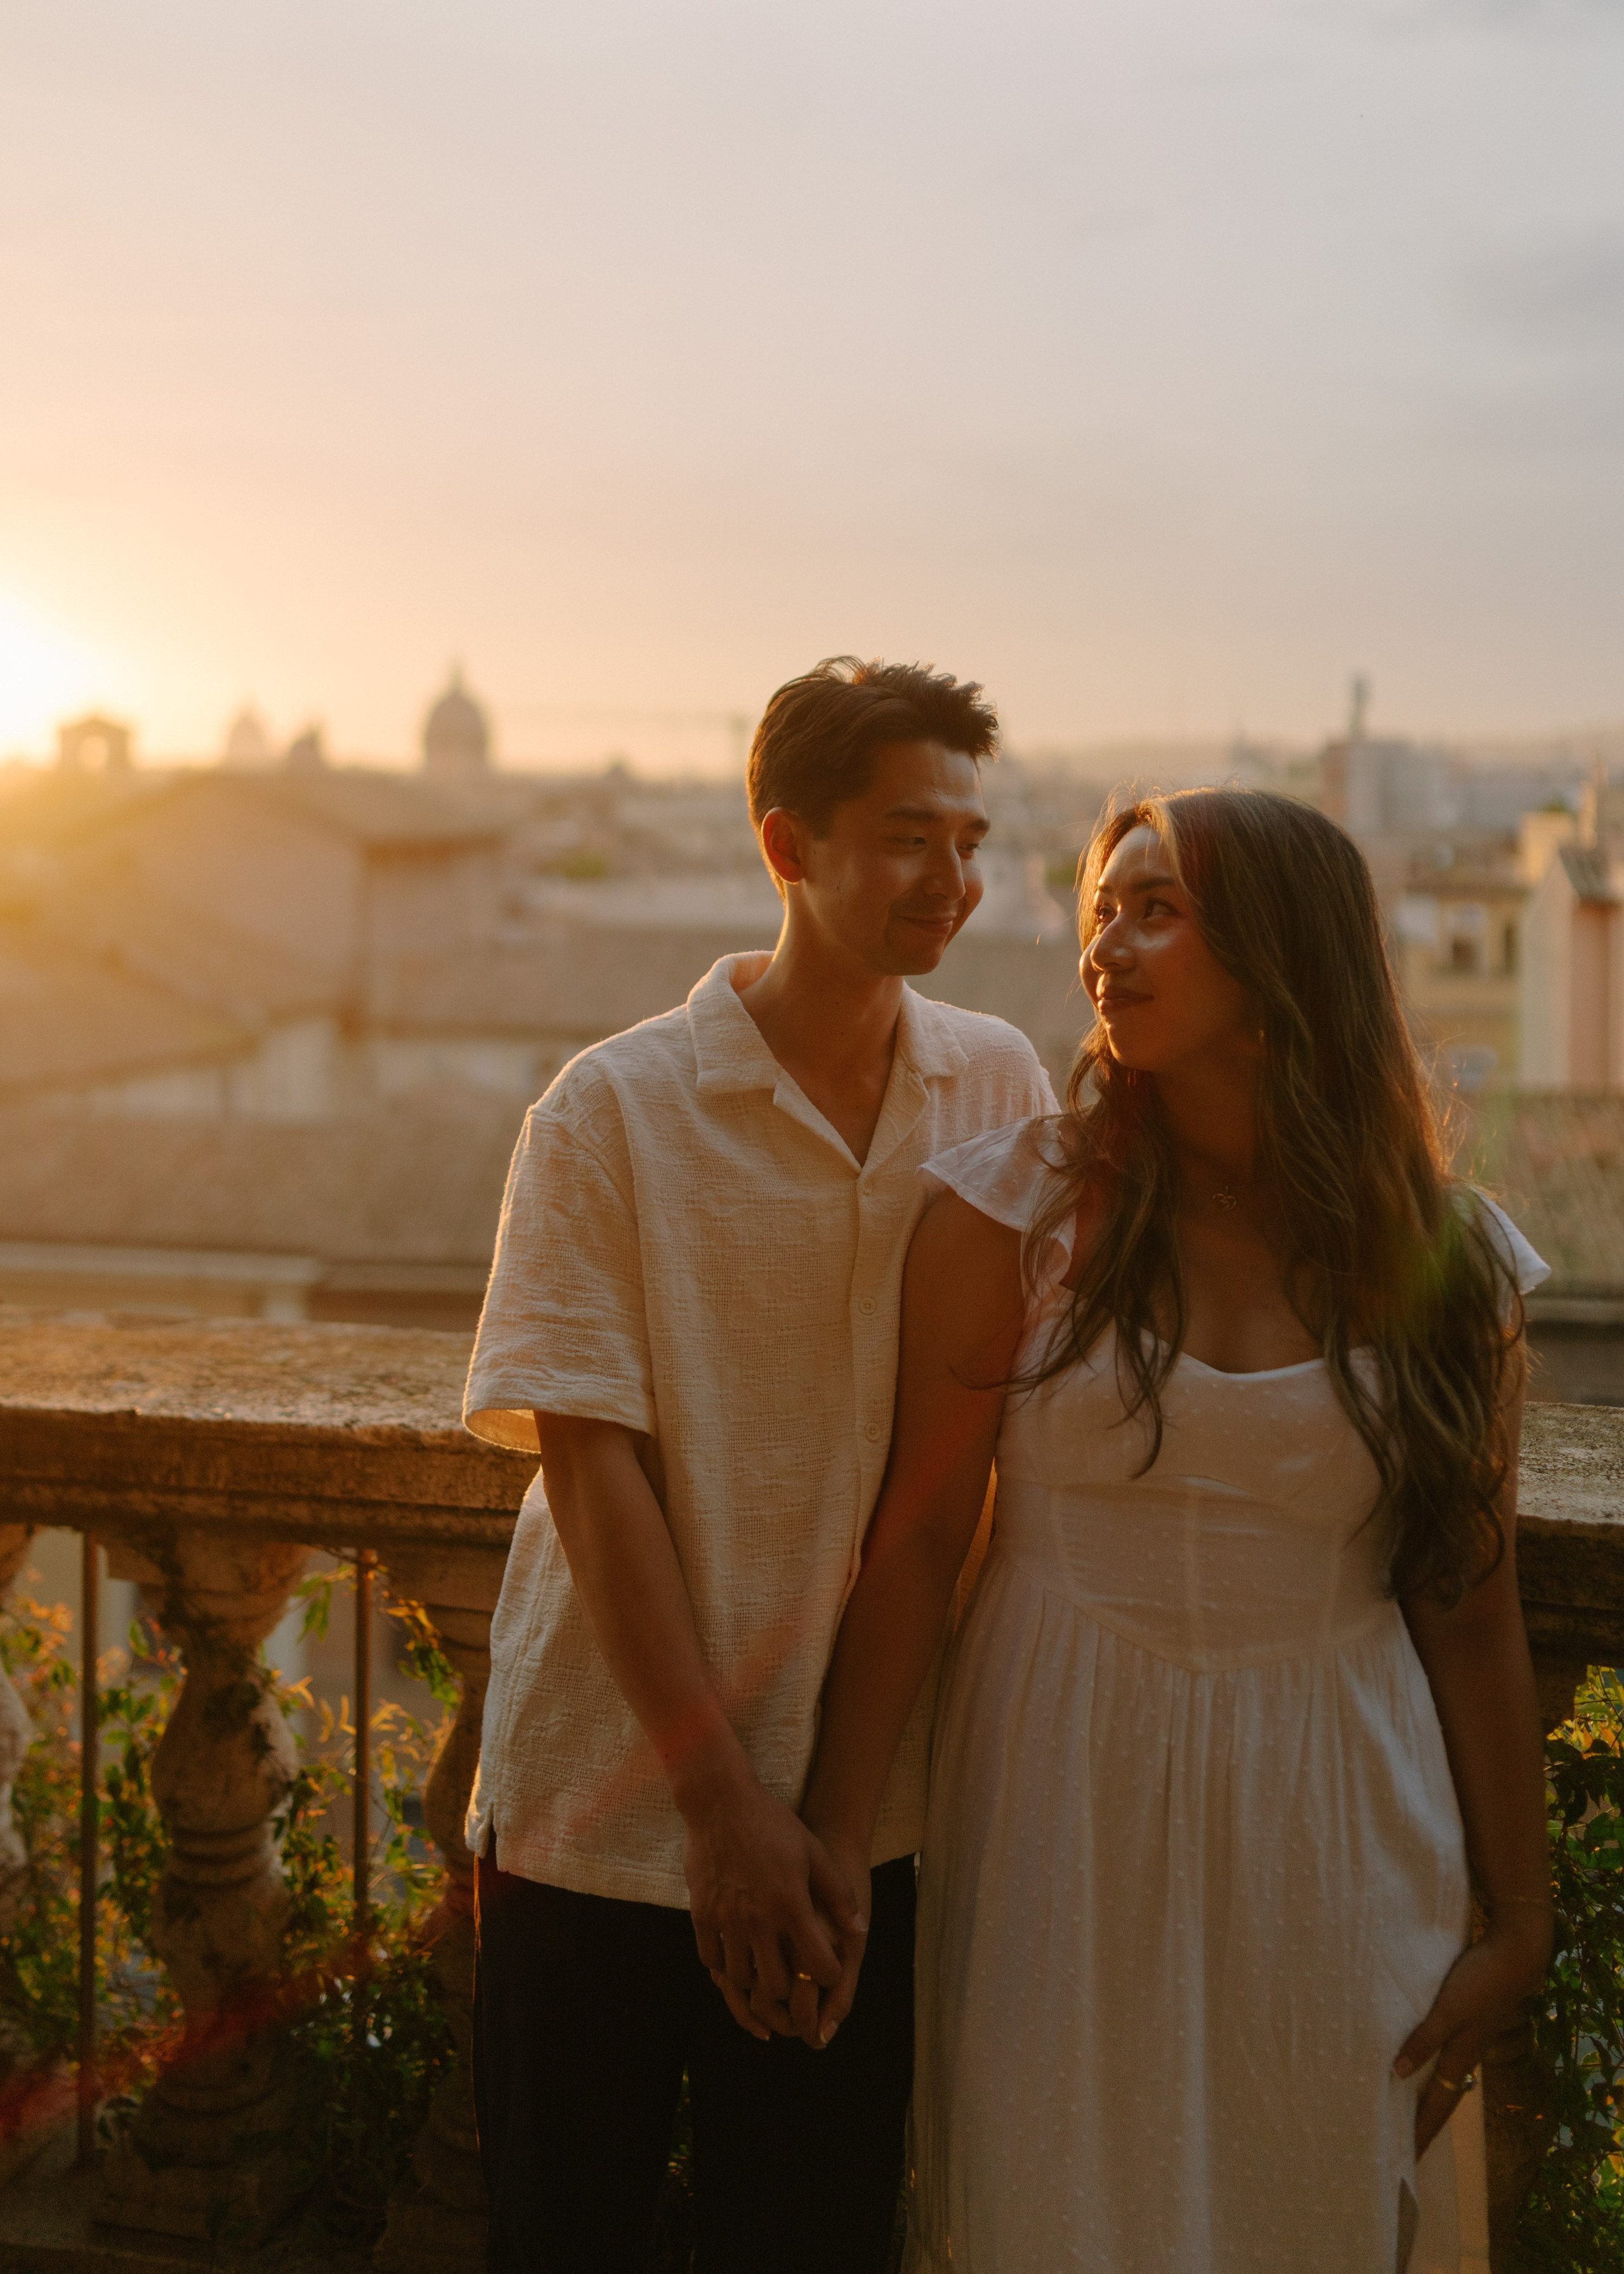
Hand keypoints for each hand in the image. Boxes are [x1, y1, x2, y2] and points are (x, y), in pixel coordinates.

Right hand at [683, 1768, 863, 2043]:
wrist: (720, 1801)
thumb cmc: (773, 1824)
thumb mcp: (815, 1853)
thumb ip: (838, 1895)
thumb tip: (860, 1931)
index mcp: (791, 1904)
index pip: (817, 1966)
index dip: (827, 1974)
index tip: (826, 1967)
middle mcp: (757, 1919)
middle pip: (776, 1986)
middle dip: (789, 1987)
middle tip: (792, 1972)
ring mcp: (726, 1919)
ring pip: (740, 1979)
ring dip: (754, 1978)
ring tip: (762, 1964)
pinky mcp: (701, 1915)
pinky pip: (711, 1961)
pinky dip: (724, 1964)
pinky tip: (735, 1950)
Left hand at [1395, 1910, 1551, 2156]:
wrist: (1513, 1956)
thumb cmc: (1480, 1983)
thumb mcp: (1449, 2010)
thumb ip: (1425, 2038)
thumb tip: (1398, 2073)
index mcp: (1460, 2057)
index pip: (1437, 2106)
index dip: (1422, 2131)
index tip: (1407, 2158)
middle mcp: (1464, 2054)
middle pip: (1440, 2098)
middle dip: (1422, 2122)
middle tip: (1401, 2145)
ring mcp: (1466, 2038)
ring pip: (1441, 2077)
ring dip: (1423, 2095)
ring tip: (1402, 2110)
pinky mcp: (1464, 2021)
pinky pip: (1441, 2054)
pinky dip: (1427, 2065)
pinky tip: (1414, 2061)